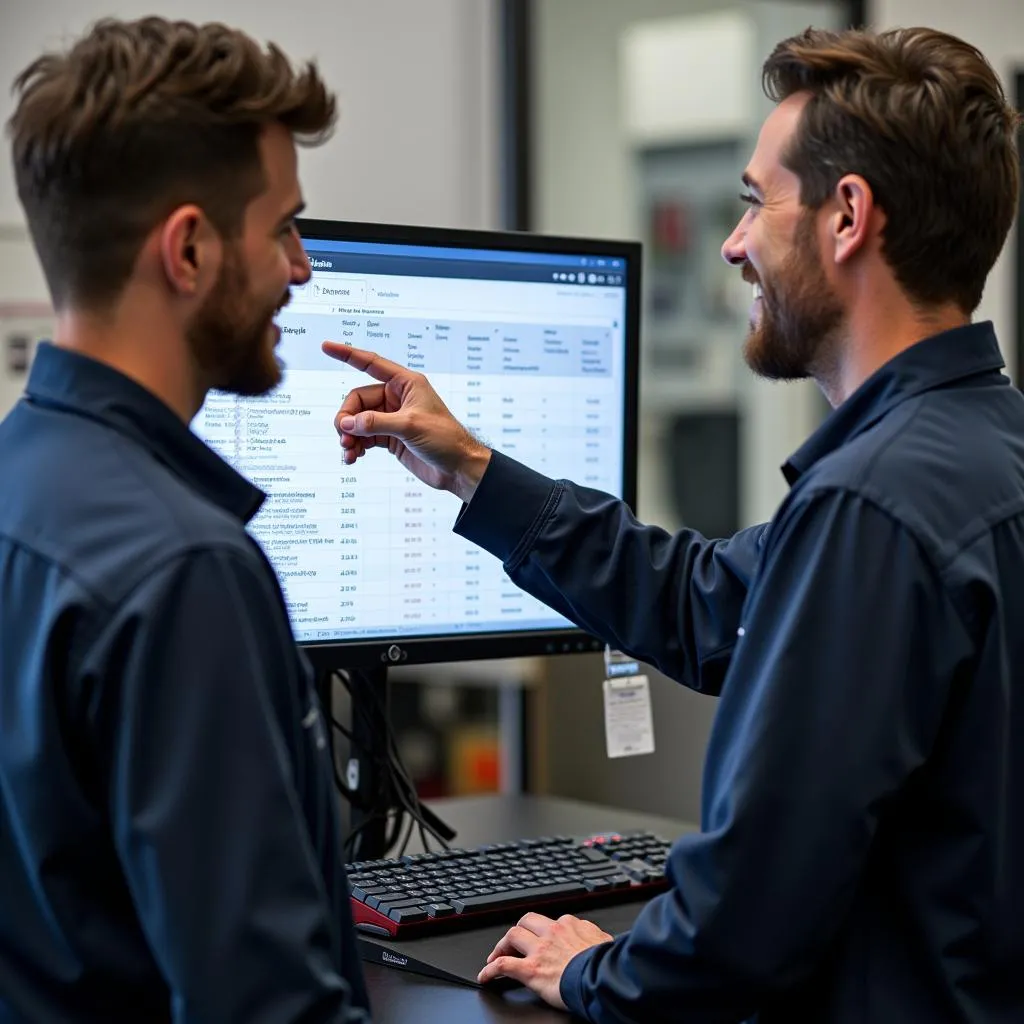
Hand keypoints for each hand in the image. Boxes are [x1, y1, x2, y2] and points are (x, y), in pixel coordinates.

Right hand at [321, 342, 490, 501]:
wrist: (458, 468)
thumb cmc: (445, 439)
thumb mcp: (410, 426)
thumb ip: (375, 423)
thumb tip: (347, 424)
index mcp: (406, 384)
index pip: (371, 364)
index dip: (347, 354)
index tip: (327, 347)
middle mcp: (397, 398)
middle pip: (358, 400)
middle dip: (348, 419)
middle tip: (344, 437)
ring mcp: (392, 418)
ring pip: (358, 420)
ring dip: (349, 435)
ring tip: (348, 451)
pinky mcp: (389, 436)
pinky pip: (363, 436)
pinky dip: (355, 446)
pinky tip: (352, 457)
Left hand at [477, 912, 612, 1008]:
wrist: (604, 978)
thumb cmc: (607, 964)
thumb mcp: (605, 942)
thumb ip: (596, 937)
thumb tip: (600, 939)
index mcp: (570, 925)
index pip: (550, 922)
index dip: (542, 932)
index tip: (540, 940)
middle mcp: (552, 932)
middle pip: (526, 921)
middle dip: (518, 931)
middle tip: (512, 944)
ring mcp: (539, 950)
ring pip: (512, 936)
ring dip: (502, 946)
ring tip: (496, 956)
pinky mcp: (531, 969)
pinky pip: (503, 965)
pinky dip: (490, 970)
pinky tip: (485, 976)